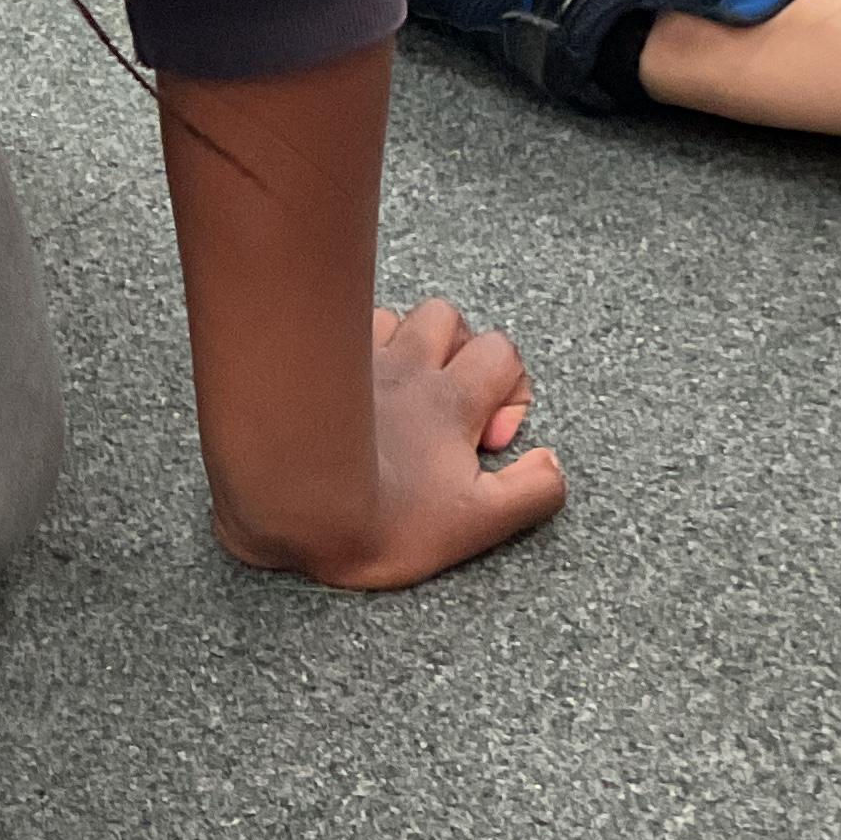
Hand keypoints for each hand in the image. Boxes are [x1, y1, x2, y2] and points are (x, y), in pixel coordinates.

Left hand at [219, 297, 565, 591]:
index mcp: (450, 401)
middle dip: (459, 351)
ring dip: (405, 344)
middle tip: (447, 404)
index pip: (502, 353)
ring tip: (400, 390)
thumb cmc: (379, 522)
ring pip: (393, 315)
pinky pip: (334, 326)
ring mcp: (355, 360)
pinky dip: (350, 344)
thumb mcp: (476, 524)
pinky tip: (346, 380)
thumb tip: (551, 461)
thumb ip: (531, 492)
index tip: (489, 440)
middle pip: (448, 318)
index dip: (511, 389)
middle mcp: (406, 368)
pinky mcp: (307, 365)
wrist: (289, 504)